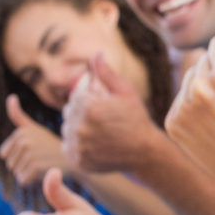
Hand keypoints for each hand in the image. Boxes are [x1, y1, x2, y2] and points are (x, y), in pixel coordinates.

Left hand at [0, 96, 65, 185]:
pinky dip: (33, 181)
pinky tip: (46, 173)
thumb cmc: (52, 145)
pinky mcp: (36, 167)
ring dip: (29, 174)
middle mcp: (24, 141)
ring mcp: (30, 154)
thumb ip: (18, 115)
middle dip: (24, 166)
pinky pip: (23, 181)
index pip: (4, 154)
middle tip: (42, 160)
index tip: (34, 151)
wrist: (77, 159)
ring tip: (45, 165)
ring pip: (16, 173)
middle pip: (10, 165)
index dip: (18, 157)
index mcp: (21, 133)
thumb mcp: (35, 128)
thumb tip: (10, 96)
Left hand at [62, 53, 162, 174]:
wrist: (146, 152)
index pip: (74, 100)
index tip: (102, 111)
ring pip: (68, 133)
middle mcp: (81, 127)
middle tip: (102, 124)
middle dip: (81, 117)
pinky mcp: (79, 161)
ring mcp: (79, 146)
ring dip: (78, 133)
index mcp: (89, 108)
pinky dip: (79, 149)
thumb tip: (96, 53)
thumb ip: (107, 74)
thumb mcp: (126, 93)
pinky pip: (70, 150)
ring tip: (99, 135)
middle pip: (69, 117)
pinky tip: (95, 146)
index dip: (88, 103)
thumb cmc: (137, 120)